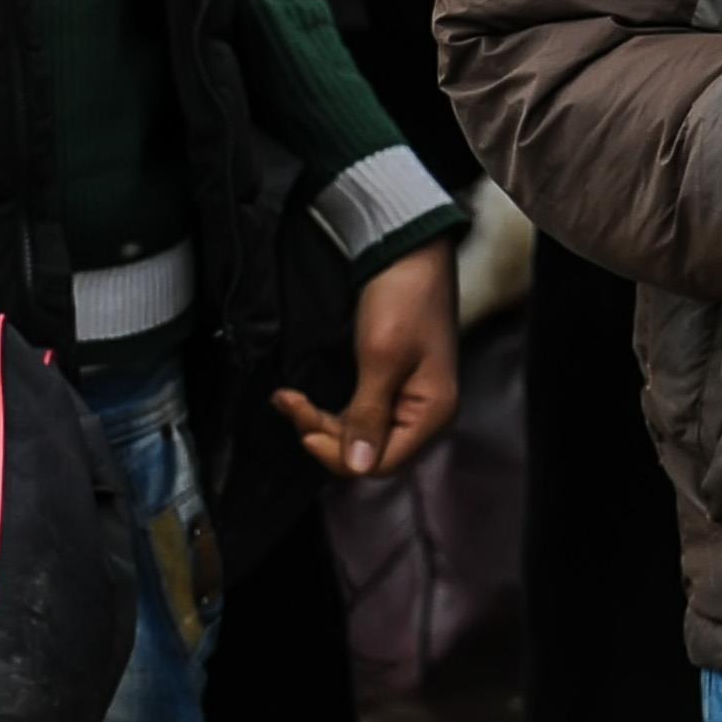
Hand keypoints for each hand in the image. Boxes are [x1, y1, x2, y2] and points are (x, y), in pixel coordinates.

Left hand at [277, 239, 459, 477]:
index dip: (340, 454)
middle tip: (292, 404)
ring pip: (358, 433)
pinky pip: (359, 414)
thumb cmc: (403, 300)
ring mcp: (408, 400)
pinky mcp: (393, 385)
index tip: (305, 430)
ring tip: (288, 399)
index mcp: (432, 413)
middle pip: (368, 451)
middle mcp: (425, 414)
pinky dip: (330, 410)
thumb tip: (359, 466)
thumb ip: (368, 416)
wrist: (408, 254)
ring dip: (321, 421)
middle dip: (324, 434)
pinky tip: (303, 399)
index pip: (382, 462)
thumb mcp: (381, 358)